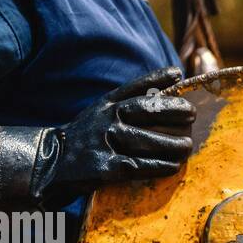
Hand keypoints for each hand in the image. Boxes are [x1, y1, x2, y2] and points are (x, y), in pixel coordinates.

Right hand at [0, 67, 195, 206]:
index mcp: (106, 104)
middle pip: (143, 110)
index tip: (177, 74)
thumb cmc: (87, 138)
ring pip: (144, 140)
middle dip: (170, 110)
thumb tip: (163, 90)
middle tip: (191, 114)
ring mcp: (103, 142)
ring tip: (187, 146)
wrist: (50, 163)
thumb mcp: (101, 113)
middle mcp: (105, 119)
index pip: (133, 88)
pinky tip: (173, 167)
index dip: (156, 79)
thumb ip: (128, 103)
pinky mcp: (103, 167)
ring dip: (169, 143)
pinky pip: (137, 166)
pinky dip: (157, 166)